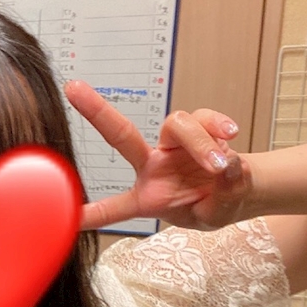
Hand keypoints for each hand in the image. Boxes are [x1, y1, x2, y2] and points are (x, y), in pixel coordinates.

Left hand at [64, 80, 254, 230]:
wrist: (241, 192)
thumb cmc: (216, 207)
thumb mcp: (216, 216)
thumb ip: (222, 197)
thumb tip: (228, 166)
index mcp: (147, 198)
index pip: (114, 208)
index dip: (91, 214)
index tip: (65, 217)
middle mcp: (153, 167)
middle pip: (121, 135)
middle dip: (96, 111)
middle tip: (73, 88)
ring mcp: (173, 145)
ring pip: (177, 124)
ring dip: (200, 143)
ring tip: (219, 165)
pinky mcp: (197, 128)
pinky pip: (203, 116)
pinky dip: (217, 125)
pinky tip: (229, 137)